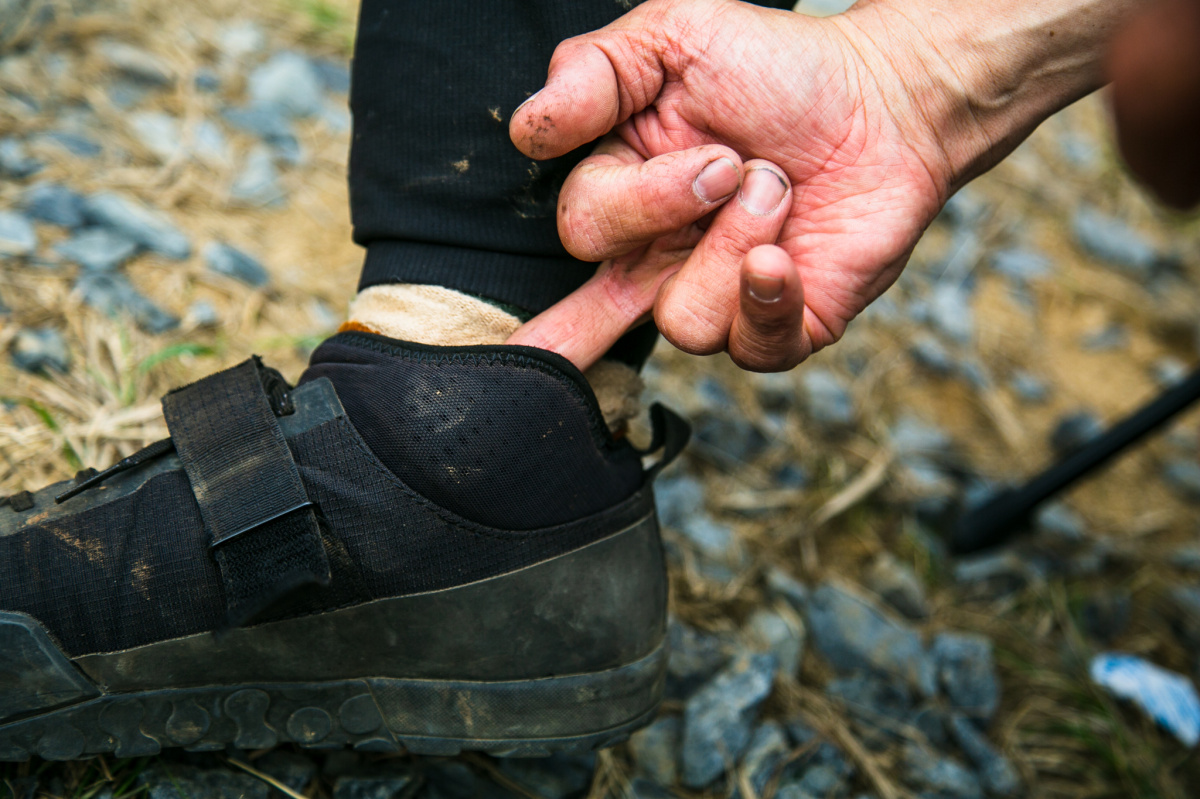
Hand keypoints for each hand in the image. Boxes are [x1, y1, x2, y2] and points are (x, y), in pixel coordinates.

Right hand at [506, 0, 958, 370]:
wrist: (887, 100)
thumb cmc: (781, 69)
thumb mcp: (675, 37)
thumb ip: (594, 72)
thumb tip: (528, 132)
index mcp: (625, 199)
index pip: (580, 231)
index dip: (636, 196)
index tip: (709, 147)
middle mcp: (660, 261)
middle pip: (598, 307)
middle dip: (665, 221)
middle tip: (731, 165)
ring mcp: (718, 299)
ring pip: (683, 323)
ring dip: (739, 243)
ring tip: (780, 193)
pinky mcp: (779, 328)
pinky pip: (748, 352)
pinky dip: (767, 301)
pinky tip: (785, 258)